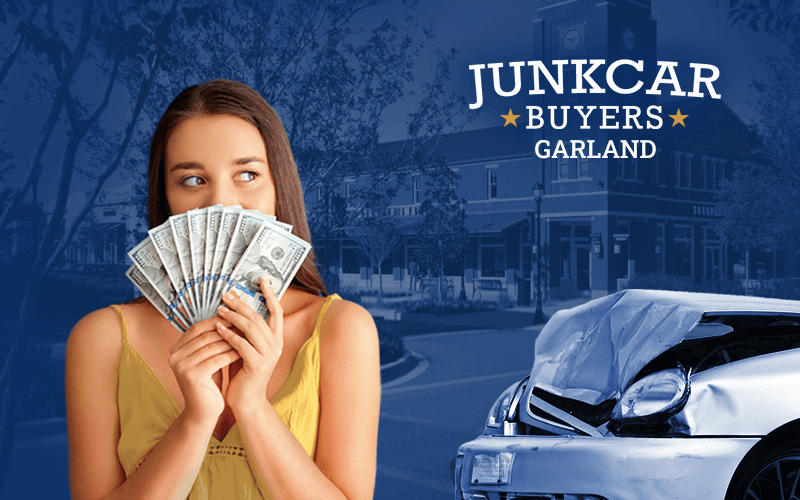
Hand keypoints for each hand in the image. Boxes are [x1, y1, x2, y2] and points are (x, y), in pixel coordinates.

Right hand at [168, 317, 239, 424]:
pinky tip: (243, 353)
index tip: (236, 317)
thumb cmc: (208, 384)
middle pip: (206, 335)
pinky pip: (217, 359)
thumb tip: (227, 316)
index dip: (217, 321)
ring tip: (247, 338)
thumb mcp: (206, 359)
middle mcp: (174, 356)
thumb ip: (210, 341)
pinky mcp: (191, 375)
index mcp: (175, 349)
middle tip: (246, 326)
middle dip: (227, 330)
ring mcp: (181, 366)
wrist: (203, 412)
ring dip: (232, 341)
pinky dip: (231, 354)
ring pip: (213, 346)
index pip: (198, 327)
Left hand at [215, 281, 283, 414]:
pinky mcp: (257, 365)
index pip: (277, 312)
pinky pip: (241, 344)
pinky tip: (218, 328)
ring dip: (234, 316)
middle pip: (260, 317)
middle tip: (226, 294)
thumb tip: (234, 308)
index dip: (270, 295)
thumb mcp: (247, 348)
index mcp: (276, 339)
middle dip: (242, 303)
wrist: (247, 401)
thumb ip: (246, 331)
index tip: (261, 279)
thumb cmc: (244, 373)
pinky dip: (229, 334)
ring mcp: (269, 355)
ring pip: (252, 328)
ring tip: (220, 309)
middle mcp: (276, 345)